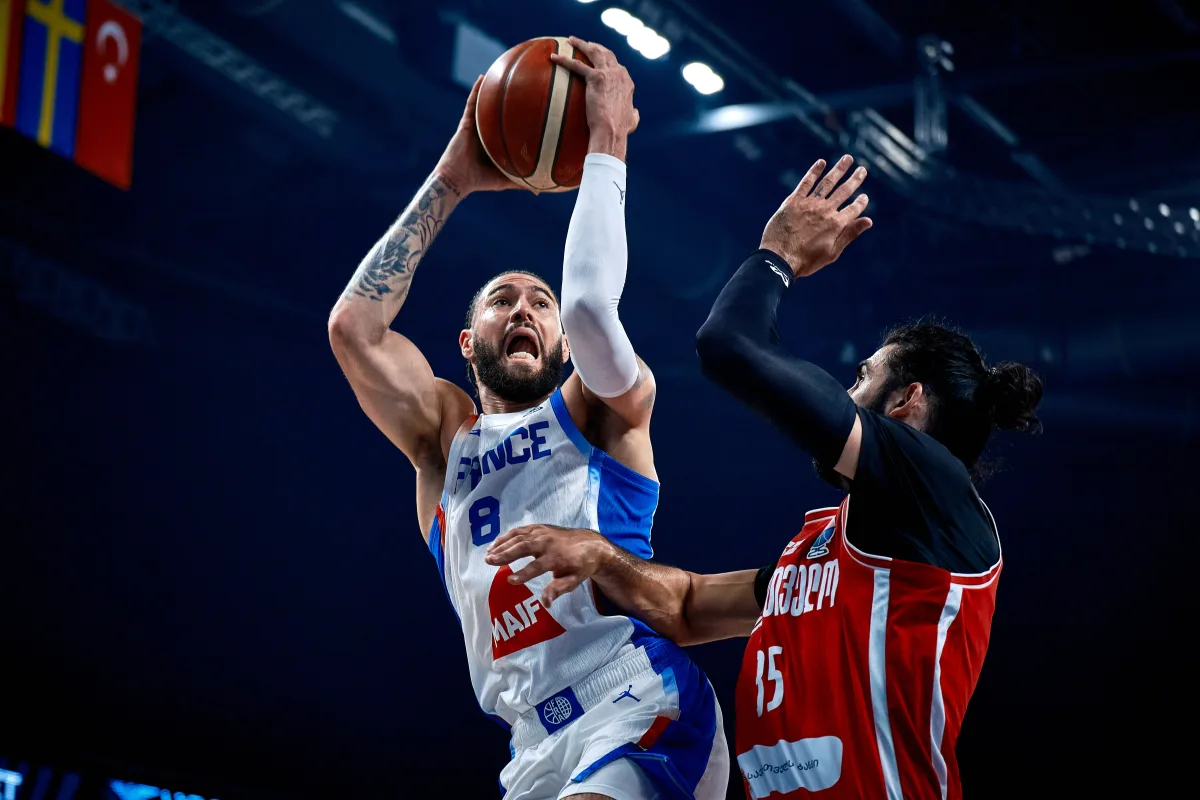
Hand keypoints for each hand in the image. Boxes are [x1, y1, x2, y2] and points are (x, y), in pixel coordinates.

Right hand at [434, 75, 528, 194]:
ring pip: (485, 103)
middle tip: (523, 83)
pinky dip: (476, 90)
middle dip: (508, 98)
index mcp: (495, 142)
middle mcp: (486, 131)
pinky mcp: (465, 123)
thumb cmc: (479, 181)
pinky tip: (483, 77)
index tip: (533, 106)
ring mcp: (475, 125)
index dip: (518, 117)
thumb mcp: (504, 180)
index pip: (508, 126)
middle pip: (499, 111)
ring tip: (503, 71)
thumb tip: (539, 191)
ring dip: (492, 88)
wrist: (457, 180)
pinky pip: (471, 103)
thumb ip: (520, 182)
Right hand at [485, 524, 612, 606]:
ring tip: (488, 555)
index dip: (524, 574)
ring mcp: (542, 533)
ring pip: (519, 537)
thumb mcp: (573, 581)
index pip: (537, 566)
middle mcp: (548, 542)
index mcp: (557, 557)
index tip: (510, 581)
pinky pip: (519, 531)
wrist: (590, 544)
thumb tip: (545, 603)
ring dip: (502, 545)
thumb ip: (558, 589)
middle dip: (505, 554)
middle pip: (524, 547)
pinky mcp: (538, 528)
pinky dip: (506, 536)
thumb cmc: (580, 566)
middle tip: (489, 562)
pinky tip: (495, 545)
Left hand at [551, 37, 638, 160]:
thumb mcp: (632, 119)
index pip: (617, 66)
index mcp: (627, 82)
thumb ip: (634, 113)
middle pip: (606, 53)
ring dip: (581, 44)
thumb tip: (635, 112)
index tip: (600, 57)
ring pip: (593, 52)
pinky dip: (564, 60)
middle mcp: (619, 74)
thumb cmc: (620, 129)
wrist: (611, 131)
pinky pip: (577, 65)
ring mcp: (608, 74)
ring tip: (571, 40)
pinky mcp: (595, 78)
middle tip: (586, 43)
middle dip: (596, 46)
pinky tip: (554, 57)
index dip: (608, 60)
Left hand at [760, 155, 872, 278]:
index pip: (853, 209)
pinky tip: (821, 162)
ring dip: (839, 170)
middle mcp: (825, 210)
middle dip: (855, 179)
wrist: (779, 258)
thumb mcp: (832, 252)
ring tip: (847, 159)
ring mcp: (809, 204)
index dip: (861, 203)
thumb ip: (850, 234)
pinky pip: (806, 183)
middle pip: (843, 191)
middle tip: (862, 169)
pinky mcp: (793, 201)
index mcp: (836, 224)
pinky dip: (814, 171)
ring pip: (827, 182)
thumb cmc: (806, 260)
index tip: (864, 197)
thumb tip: (869, 221)